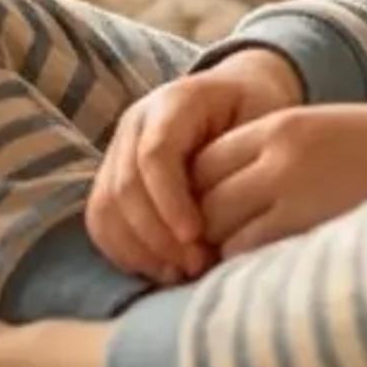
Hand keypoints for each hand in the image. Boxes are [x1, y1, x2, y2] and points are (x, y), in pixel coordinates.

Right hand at [91, 48, 302, 283]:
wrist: (238, 94)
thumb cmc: (256, 111)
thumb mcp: (264, 118)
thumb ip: (245, 158)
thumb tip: (231, 212)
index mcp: (173, 102)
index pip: (155, 154)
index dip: (169, 200)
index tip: (195, 236)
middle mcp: (136, 123)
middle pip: (125, 186)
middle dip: (156, 235)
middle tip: (194, 265)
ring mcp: (119, 149)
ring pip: (106, 206)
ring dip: (139, 248)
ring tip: (180, 272)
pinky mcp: (113, 176)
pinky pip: (102, 220)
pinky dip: (125, 251)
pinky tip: (161, 269)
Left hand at [189, 102, 366, 258]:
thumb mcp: (324, 140)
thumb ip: (273, 163)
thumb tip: (220, 211)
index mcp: (281, 124)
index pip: (203, 161)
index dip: (194, 197)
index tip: (203, 224)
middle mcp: (279, 152)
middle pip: (203, 197)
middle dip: (198, 231)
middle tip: (203, 260)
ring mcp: (293, 187)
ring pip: (219, 228)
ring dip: (219, 254)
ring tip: (228, 275)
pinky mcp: (309, 222)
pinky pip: (249, 251)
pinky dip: (243, 269)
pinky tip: (259, 279)